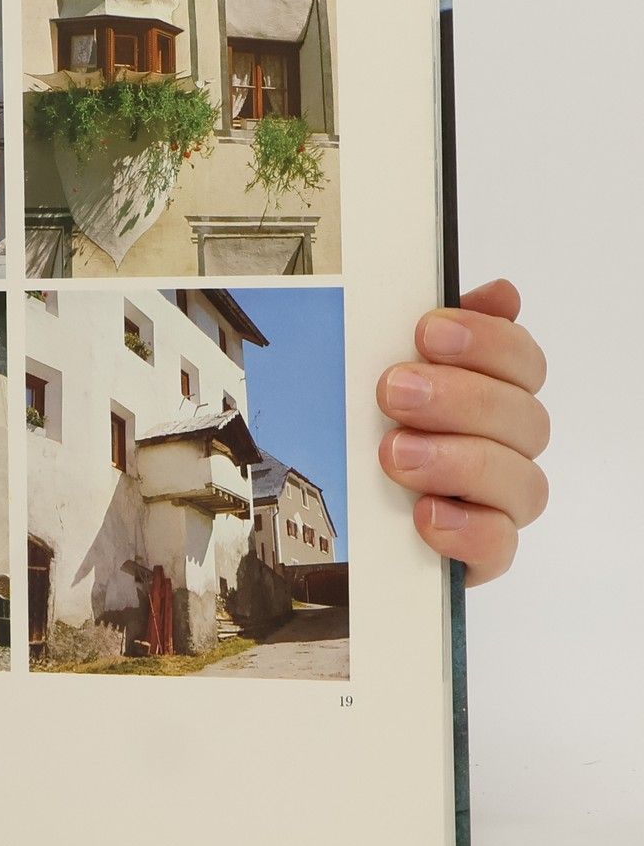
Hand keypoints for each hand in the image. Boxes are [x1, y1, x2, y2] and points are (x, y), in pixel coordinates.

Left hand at [377, 279, 549, 586]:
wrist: (320, 515)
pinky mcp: (478, 553)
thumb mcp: (366, 368)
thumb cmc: (355, 428)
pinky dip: (467, 530)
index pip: (522, 360)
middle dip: (460, 398)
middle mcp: (503, 446)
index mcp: (489, 393)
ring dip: (459, 461)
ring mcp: (495, 503)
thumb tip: (500, 292)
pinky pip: (500, 546)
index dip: (488, 340)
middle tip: (394, 390)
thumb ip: (423, 330)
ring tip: (396, 453)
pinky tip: (426, 514)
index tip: (428, 331)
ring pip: (522, 481)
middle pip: (525, 418)